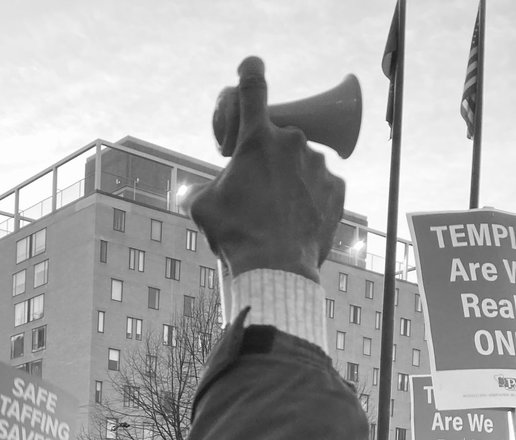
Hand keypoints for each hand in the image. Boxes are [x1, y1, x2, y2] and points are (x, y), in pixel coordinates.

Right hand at [190, 57, 344, 281]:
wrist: (275, 270)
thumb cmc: (236, 235)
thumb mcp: (202, 208)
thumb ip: (202, 187)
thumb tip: (204, 188)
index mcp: (257, 139)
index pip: (254, 89)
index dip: (250, 73)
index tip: (251, 68)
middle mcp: (292, 143)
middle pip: (279, 138)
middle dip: (268, 157)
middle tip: (257, 189)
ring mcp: (319, 166)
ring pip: (301, 164)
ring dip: (290, 179)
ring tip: (276, 214)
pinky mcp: (337, 190)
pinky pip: (321, 187)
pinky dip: (309, 199)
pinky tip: (295, 220)